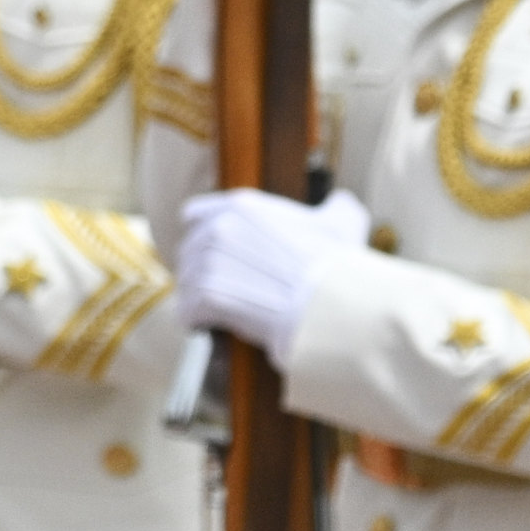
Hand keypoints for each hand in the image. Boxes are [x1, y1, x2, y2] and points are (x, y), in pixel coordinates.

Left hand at [172, 186, 373, 358]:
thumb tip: (339, 203)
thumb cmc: (337, 265)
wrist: (330, 303)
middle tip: (221, 289)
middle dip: (200, 271)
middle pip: (188, 251)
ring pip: (186, 284)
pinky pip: (187, 312)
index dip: (201, 234)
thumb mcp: (343, 222)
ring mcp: (209, 263)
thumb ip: (336, 206)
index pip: (194, 214)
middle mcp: (218, 229)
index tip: (213, 253)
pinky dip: (196, 322)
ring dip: (197, 298)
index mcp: (242, 207)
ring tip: (216, 311)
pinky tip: (210, 328)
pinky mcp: (206, 297)